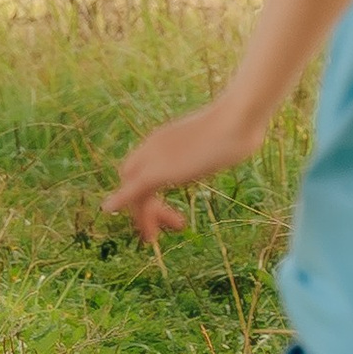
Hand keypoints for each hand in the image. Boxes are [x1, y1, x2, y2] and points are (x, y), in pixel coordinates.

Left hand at [105, 102, 250, 245]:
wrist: (239, 117)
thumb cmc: (241, 124)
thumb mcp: (221, 137)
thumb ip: (215, 145)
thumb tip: (241, 141)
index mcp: (165, 139)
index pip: (140, 167)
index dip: (146, 190)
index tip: (167, 209)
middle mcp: (153, 146)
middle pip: (130, 179)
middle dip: (142, 207)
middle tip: (161, 231)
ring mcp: (154, 158)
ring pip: (131, 189)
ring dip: (142, 215)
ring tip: (157, 236)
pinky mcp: (159, 171)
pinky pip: (133, 190)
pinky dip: (121, 201)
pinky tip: (111, 210)